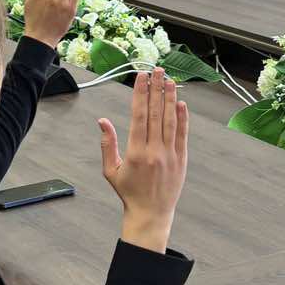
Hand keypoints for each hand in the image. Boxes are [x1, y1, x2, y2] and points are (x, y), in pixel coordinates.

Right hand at [98, 69, 188, 253]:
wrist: (151, 213)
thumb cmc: (129, 192)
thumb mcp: (111, 170)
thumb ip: (107, 144)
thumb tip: (102, 121)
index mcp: (136, 153)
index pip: (139, 116)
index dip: (140, 94)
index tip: (141, 78)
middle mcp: (154, 151)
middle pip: (155, 113)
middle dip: (156, 89)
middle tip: (157, 70)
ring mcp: (170, 155)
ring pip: (171, 120)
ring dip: (170, 98)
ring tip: (169, 80)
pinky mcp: (181, 159)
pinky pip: (182, 134)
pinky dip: (182, 117)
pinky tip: (180, 103)